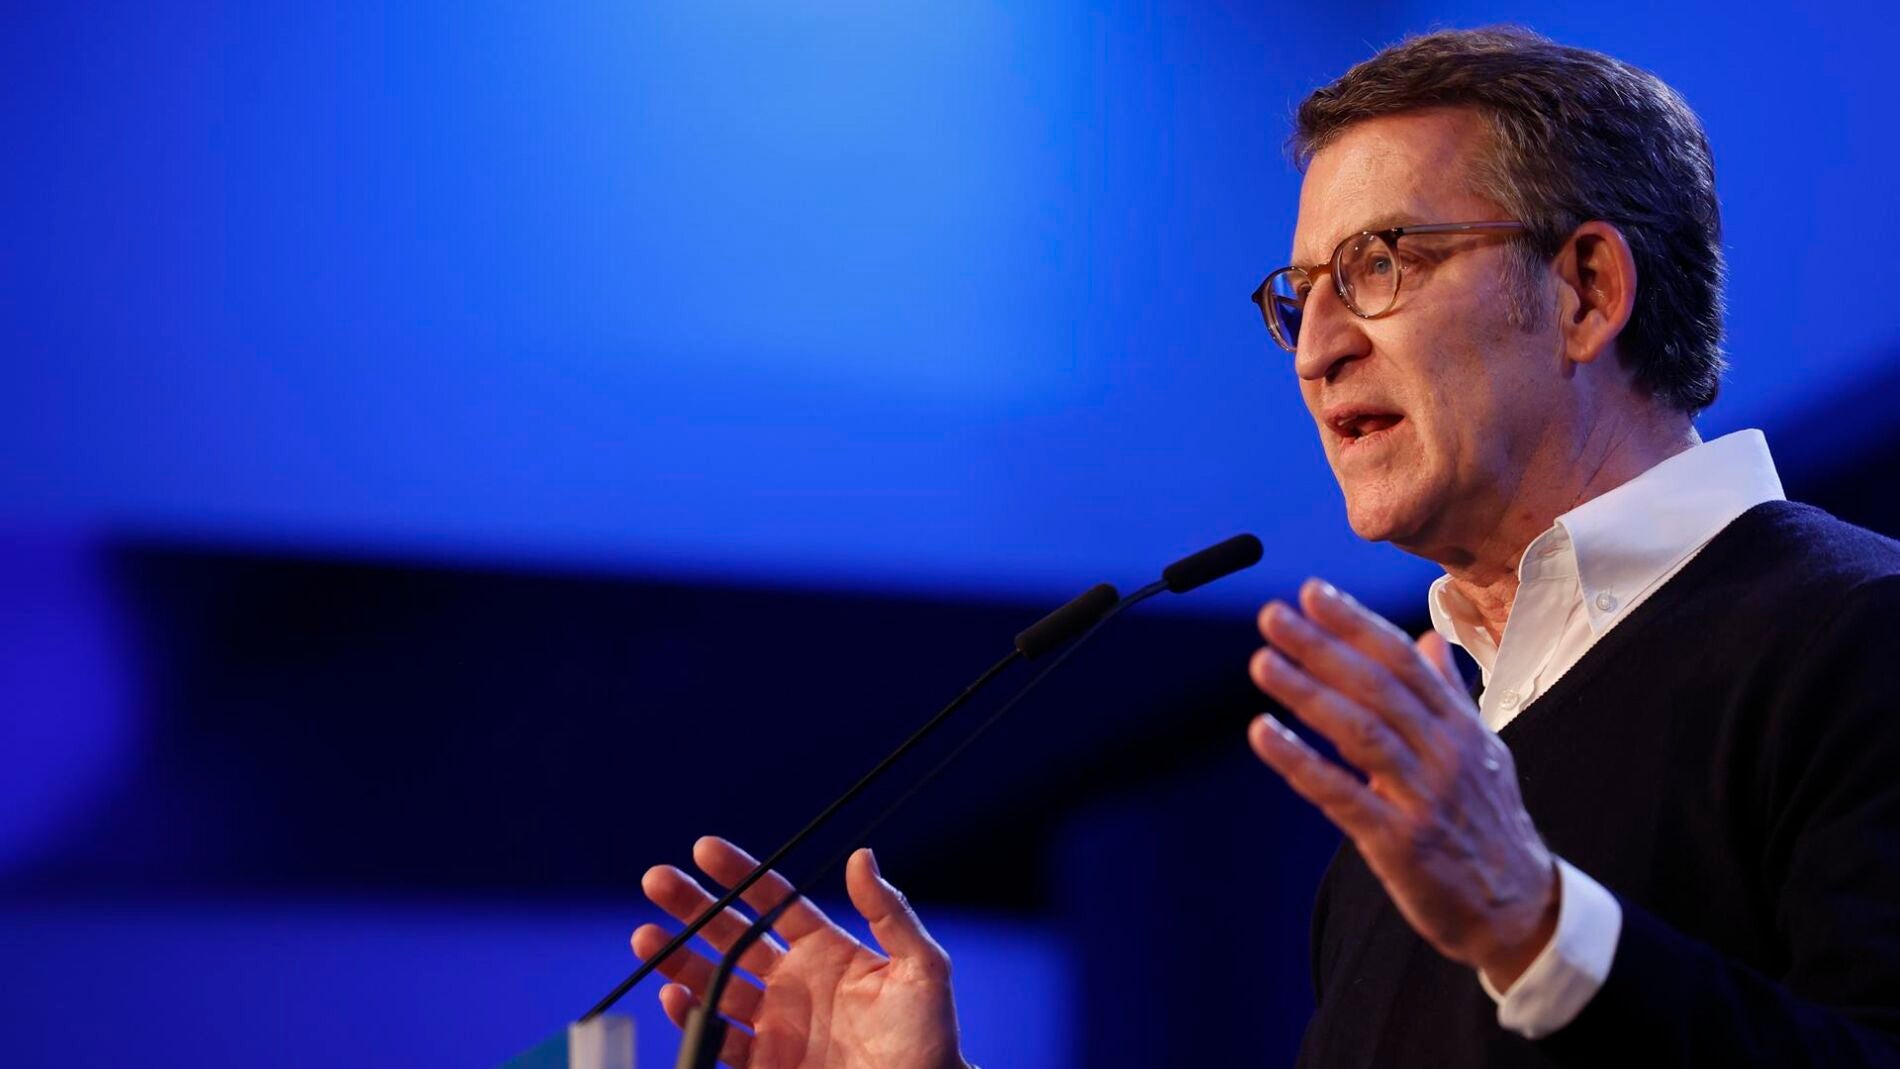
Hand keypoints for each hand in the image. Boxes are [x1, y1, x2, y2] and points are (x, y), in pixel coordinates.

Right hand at [633, 836, 970, 1068]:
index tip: (703, 849)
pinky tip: (674, 995)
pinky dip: (692, 1016)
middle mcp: (792, 983)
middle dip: (692, 907)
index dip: (738, 874)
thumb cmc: (930, 1037)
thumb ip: (889, 913)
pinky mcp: (762, 1065)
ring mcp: (774, 1025)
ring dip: (678, 960)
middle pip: (731, 935)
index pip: (773, 902)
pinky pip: (717, 1039)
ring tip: (646, 938)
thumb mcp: (922, 967)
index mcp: (826, 951)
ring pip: (714, 983)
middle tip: (656, 880)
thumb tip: (861, 856)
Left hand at [1246, 579, 1558, 989]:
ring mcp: (1423, 797)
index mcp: (1460, 726)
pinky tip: (1264, 734)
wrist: (1520, 909)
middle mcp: (1444, 753)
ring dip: (1306, 693)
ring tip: (1262, 662)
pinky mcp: (1401, 842)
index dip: (1356, 623)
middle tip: (1272, 615)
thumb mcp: (1482, 750)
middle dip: (1322, 646)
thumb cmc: (1488, 823)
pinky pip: (1342, 794)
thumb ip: (1448, 693)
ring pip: (1359, 732)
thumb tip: (1427, 639)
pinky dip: (1300, 762)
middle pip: (1377, 686)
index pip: (1402, 660)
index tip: (1313, 592)